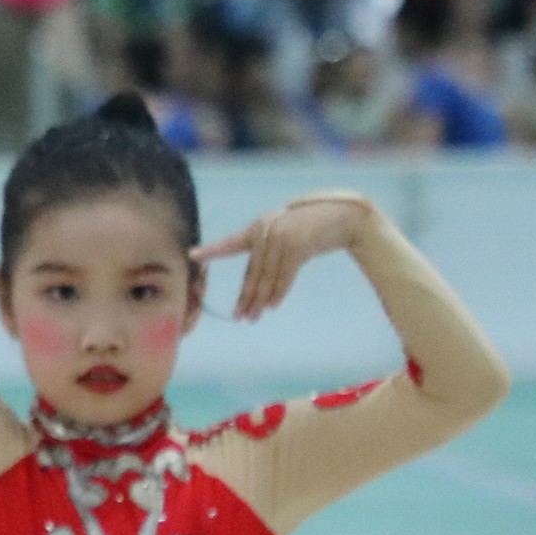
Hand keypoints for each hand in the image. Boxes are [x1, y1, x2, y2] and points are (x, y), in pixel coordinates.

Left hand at [197, 191, 377, 319]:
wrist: (343, 217)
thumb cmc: (313, 227)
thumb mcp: (286, 235)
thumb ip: (268, 252)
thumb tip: (255, 284)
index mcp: (260, 226)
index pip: (232, 243)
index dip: (212, 250)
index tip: (192, 255)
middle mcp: (267, 229)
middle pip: (253, 271)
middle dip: (246, 296)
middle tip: (239, 315)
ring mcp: (281, 237)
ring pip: (267, 276)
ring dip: (261, 299)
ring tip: (253, 316)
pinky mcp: (297, 245)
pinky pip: (285, 275)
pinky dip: (279, 292)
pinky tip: (272, 306)